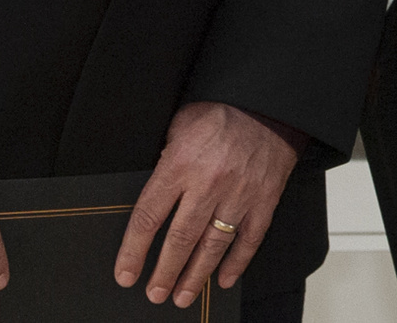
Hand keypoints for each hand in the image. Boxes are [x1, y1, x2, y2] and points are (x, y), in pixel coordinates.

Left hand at [114, 101, 301, 304]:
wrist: (271, 101)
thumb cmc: (224, 108)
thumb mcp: (181, 124)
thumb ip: (166, 158)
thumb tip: (155, 189)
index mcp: (181, 163)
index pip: (149, 216)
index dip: (133, 250)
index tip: (126, 272)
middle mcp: (209, 182)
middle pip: (180, 239)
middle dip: (164, 272)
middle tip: (155, 293)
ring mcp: (239, 194)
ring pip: (213, 246)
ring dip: (195, 275)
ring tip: (182, 295)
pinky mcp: (265, 199)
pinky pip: (250, 239)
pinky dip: (237, 263)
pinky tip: (223, 278)